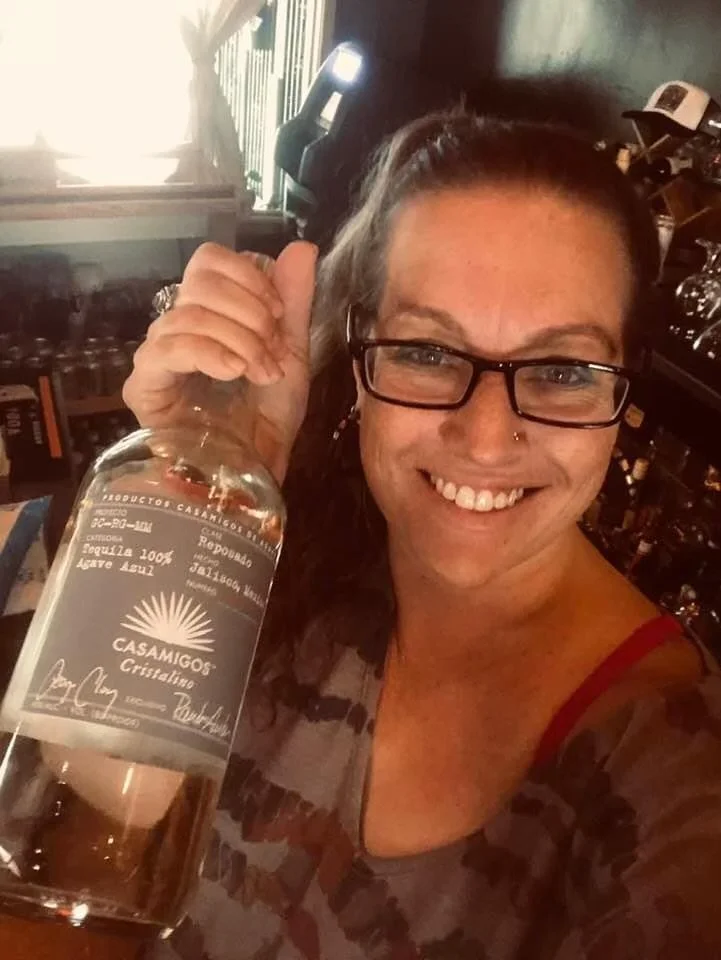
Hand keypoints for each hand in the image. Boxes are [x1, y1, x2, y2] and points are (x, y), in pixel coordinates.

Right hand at [122, 241, 317, 482]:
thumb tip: (300, 247)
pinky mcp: (143, 387)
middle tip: (272, 353)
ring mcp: (156, 356)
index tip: (278, 315)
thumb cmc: (268, 417)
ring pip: (190, 314)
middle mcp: (175, 327)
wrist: (256, 470)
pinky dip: (208, 353)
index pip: (209, 260)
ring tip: (261, 372)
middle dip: (250, 315)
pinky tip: (233, 372)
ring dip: (239, 340)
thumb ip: (293, 301)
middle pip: (201, 282)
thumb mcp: (291, 352)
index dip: (249, 278)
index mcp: (207, 313)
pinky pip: (167, 349)